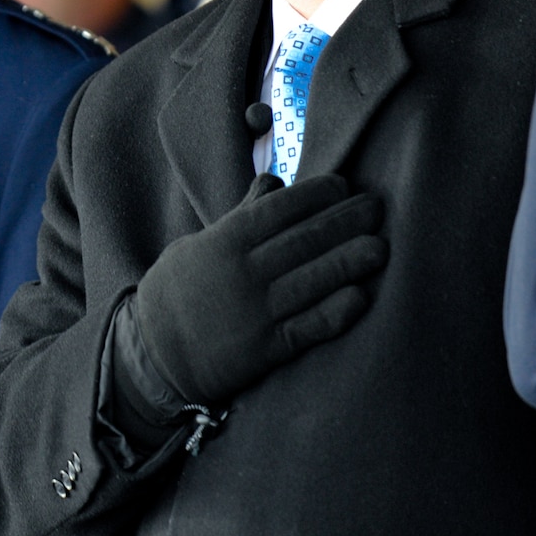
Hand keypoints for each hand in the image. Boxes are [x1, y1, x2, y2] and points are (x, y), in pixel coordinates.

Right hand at [133, 173, 386, 407]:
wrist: (155, 354)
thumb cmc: (177, 291)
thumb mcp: (196, 245)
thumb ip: (239, 216)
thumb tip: (274, 181)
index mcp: (223, 242)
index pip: (278, 210)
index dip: (315, 195)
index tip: (342, 185)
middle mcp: (242, 273)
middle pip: (303, 240)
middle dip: (345, 221)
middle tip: (376, 207)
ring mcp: (256, 311)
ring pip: (313, 280)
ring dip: (350, 261)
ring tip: (380, 247)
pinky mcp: (266, 348)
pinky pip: (310, 326)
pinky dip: (337, 311)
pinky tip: (360, 295)